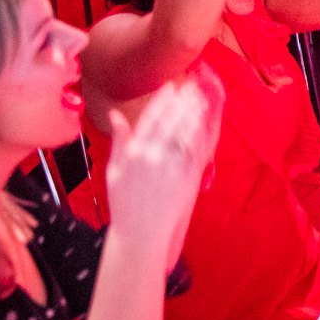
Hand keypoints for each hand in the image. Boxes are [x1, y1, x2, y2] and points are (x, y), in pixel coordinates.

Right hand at [104, 70, 223, 242]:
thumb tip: (115, 114)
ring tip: (200, 98)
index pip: (150, 119)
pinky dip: (201, 134)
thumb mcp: (114, 170)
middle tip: (190, 86)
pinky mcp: (188, 177)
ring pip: (186, 134)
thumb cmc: (124, 203)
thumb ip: (118, 140)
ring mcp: (172, 167)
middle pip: (171, 122)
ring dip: (194, 113)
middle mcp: (153, 158)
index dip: (162, 101)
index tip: (170, 87)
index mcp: (133, 154)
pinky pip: (196, 151)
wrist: (141, 233)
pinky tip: (205, 123)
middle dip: (181, 102)